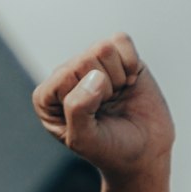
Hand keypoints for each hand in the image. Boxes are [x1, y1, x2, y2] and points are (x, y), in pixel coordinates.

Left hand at [33, 34, 173, 180]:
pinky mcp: (115, 55)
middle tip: (106, 109)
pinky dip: (131, 64)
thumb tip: (94, 77)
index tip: (92, 119)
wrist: (143, 151)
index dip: (86, 98)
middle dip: (103, 89)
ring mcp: (90, 64)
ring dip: (117, 78)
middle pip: (85, 60)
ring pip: (104, 48)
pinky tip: (127, 83)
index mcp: (46, 98)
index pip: (65, 76)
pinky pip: (121, 40)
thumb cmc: (109, 149)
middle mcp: (64, 77)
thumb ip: (78, 110)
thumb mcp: (85, 140)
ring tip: (115, 97)